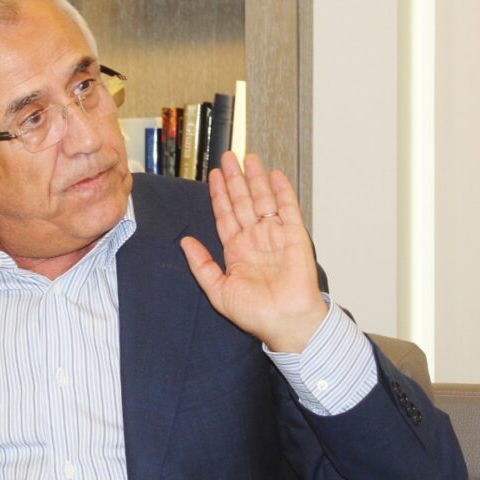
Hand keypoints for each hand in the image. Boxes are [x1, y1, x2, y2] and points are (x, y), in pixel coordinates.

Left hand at [180, 152, 326, 352]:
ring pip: (263, 200)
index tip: (212, 175)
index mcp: (236, 251)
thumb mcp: (217, 289)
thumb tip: (184, 242)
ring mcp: (275, 235)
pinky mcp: (295, 236)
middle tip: (228, 157)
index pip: (225, 215)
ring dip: (256, 179)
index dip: (218, 194)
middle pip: (243, 201)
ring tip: (249, 159)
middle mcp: (255, 239)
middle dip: (235, 179)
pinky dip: (281, 191)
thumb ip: (201, 264)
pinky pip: (288, 208)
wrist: (286, 322)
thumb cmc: (256, 314)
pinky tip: (274, 175)